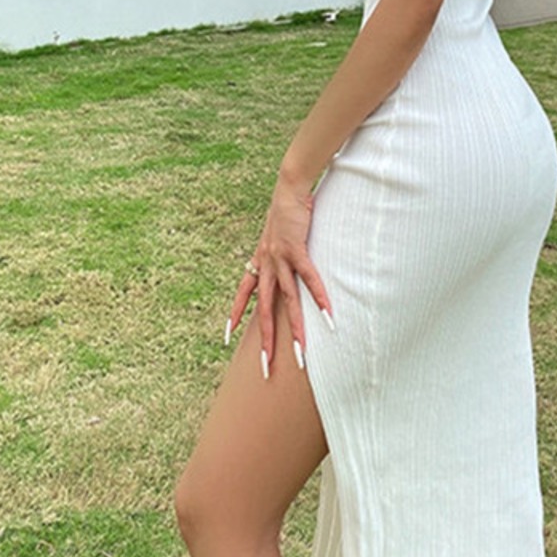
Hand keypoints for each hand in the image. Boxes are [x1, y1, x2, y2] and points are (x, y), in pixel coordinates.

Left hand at [226, 173, 334, 378]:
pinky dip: (319, 298)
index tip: (227, 337)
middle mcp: (265, 264)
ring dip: (296, 331)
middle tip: (265, 369)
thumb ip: (277, 251)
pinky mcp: (297, 250)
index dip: (236, 314)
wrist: (289, 186)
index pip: (243, 293)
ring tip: (302, 356)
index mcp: (259, 261)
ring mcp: (280, 259)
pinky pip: (309, 279)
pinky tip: (328, 316)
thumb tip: (282, 260)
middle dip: (265, 341)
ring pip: (287, 302)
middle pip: (265, 310)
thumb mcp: (276, 235)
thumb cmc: (287, 209)